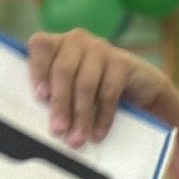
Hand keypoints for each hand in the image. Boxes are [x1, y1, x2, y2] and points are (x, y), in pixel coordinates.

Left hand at [27, 29, 172, 146]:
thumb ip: (56, 91)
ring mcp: (100, 48)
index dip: (38, 69)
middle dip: (60, 104)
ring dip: (81, 116)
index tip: (40, 96)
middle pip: (63, 70)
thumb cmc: (97, 88)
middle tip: (58, 130)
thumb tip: (45, 117)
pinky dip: (102, 117)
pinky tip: (97, 133)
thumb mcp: (72, 86)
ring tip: (77, 138)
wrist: (140, 87)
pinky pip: (108, 93)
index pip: (41, 46)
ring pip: (85, 84)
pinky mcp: (121, 63)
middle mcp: (77, 40)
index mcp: (59, 43)